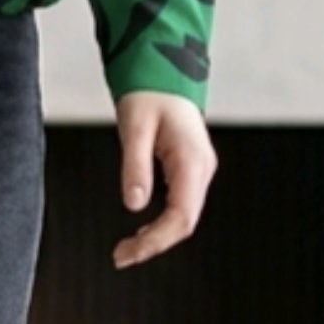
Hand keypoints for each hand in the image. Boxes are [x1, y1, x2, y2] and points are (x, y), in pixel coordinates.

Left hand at [112, 90, 217, 268]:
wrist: (162, 67)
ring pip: (185, 215)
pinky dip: (163, 219)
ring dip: (159, 234)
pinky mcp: (191, 166)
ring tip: (128, 248)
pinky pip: (181, 202)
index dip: (157, 241)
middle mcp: (202, 168)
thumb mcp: (134, 126)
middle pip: (185, 221)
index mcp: (191, 160)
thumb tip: (133, 205)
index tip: (129, 253)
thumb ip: (135, 165)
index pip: (181, 217)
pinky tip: (143, 226)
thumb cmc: (148, 91)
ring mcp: (199, 168)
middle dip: (155, 243)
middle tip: (121, 256)